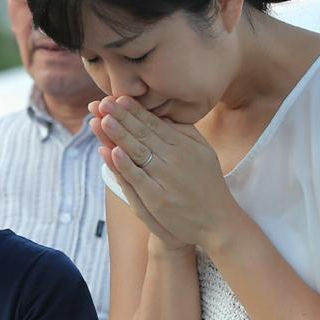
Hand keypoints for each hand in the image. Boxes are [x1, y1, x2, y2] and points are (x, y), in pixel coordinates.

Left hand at [91, 96, 243, 253]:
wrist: (216, 223)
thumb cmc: (206, 186)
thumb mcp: (203, 152)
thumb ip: (185, 133)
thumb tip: (164, 114)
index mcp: (183, 145)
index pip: (153, 123)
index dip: (134, 110)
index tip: (117, 97)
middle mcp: (174, 158)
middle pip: (143, 134)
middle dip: (121, 117)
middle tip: (102, 102)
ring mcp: (165, 178)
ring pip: (138, 152)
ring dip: (119, 135)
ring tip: (103, 119)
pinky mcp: (158, 199)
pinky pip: (138, 178)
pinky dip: (125, 165)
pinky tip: (112, 152)